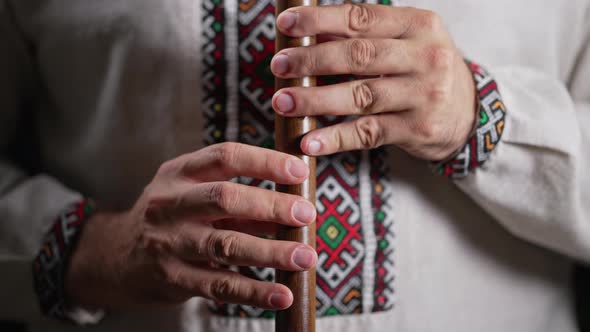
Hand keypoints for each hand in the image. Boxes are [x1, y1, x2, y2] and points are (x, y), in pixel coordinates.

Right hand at [65, 143, 317, 309]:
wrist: (118, 254)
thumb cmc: (172, 215)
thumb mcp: (192, 191)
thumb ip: (234, 192)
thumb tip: (293, 198)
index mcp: (180, 172)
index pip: (225, 156)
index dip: (264, 160)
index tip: (298, 169)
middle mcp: (171, 203)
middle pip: (225, 198)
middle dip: (271, 205)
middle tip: (307, 213)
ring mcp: (170, 242)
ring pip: (225, 245)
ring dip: (269, 252)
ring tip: (305, 257)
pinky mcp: (174, 278)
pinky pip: (219, 286)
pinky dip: (254, 291)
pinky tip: (281, 295)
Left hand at [271, 4, 476, 159]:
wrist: (468, 112)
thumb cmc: (424, 70)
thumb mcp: (406, 42)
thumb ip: (364, 36)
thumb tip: (308, 32)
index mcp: (418, 25)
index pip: (361, 18)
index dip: (319, 20)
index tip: (286, 25)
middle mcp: (425, 57)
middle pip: (358, 56)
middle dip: (312, 60)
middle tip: (279, 66)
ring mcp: (423, 95)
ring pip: (360, 96)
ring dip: (316, 100)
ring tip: (283, 103)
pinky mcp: (417, 129)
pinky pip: (368, 133)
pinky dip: (335, 138)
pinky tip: (309, 141)